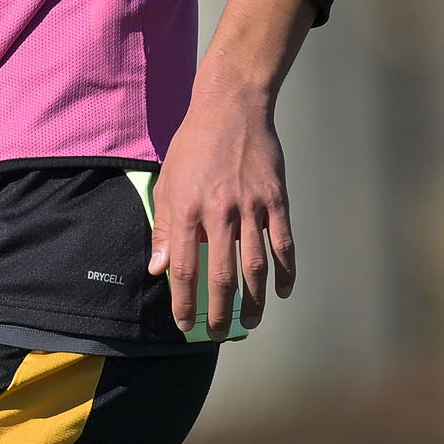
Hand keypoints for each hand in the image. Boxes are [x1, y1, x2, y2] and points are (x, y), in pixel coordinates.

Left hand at [147, 0, 313, 337]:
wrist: (231, 109)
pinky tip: (280, 292)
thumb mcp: (167, 183)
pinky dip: (285, 272)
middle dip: (219, 311)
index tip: (184, 324)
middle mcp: (219, 212)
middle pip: (221, 276)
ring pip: (256, 267)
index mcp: (186, 210)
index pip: (183, 268)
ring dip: (253, 301)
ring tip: (249, 322)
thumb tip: (158, 269)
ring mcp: (252, 207)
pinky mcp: (277, 200)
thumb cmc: (193, 148)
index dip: (183, 301)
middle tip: (219, 334)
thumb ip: (163, 228)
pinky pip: (284, 245)